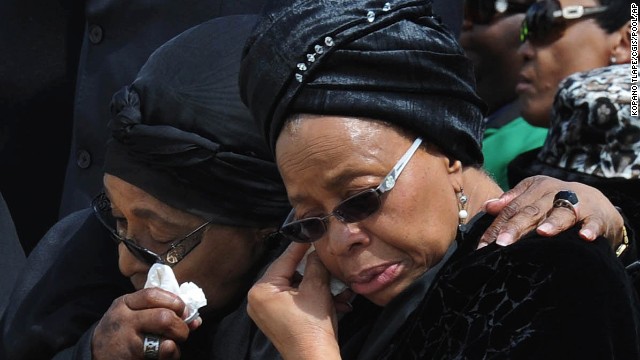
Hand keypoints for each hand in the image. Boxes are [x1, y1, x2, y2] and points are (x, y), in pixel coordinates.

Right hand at [92, 287, 199, 359]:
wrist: (95, 352)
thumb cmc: (121, 329)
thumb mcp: (130, 311)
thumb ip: (157, 308)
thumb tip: (194, 319)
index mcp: (124, 304)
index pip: (153, 295)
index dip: (174, 301)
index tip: (182, 309)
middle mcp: (124, 321)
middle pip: (163, 318)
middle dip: (181, 325)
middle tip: (181, 330)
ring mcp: (127, 344)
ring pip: (165, 342)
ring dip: (177, 343)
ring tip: (173, 343)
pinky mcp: (132, 359)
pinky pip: (161, 357)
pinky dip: (170, 356)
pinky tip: (164, 354)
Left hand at [247, 242, 341, 359]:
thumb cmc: (312, 329)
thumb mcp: (316, 289)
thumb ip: (314, 264)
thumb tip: (314, 249)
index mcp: (261, 290)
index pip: (284, 259)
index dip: (302, 246)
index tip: (311, 232)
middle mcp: (258, 299)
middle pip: (289, 273)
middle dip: (313, 270)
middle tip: (326, 260)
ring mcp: (266, 311)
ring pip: (295, 287)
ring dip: (317, 286)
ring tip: (336, 285)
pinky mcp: (277, 320)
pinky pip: (295, 300)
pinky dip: (312, 298)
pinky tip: (333, 299)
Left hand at [479, 175, 623, 248]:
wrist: (599, 204)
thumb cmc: (557, 203)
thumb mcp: (535, 197)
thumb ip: (512, 201)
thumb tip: (487, 206)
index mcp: (537, 188)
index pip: (512, 209)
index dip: (496, 226)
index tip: (483, 245)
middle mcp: (555, 193)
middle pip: (532, 211)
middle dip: (516, 227)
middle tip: (502, 243)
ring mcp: (578, 204)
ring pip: (562, 213)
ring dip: (553, 222)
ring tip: (542, 232)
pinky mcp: (598, 216)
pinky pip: (594, 222)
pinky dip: (590, 228)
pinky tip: (584, 237)